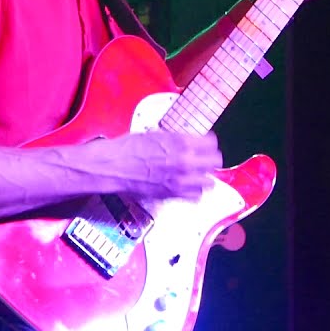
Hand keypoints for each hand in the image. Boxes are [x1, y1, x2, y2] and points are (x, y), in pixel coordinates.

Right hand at [100, 130, 222, 199]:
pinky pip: (196, 196)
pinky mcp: (173, 194)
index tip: (205, 144)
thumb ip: (177, 140)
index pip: (212, 143)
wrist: (114, 165)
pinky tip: (188, 186)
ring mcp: (181, 181)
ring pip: (209, 182)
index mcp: (182, 143)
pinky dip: (194, 191)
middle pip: (215, 162)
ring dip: (204, 176)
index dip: (208, 143)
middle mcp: (186, 162)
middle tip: (204, 159)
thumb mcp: (157, 135)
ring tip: (197, 174)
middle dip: (210, 159)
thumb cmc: (129, 148)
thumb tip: (187, 142)